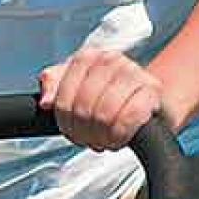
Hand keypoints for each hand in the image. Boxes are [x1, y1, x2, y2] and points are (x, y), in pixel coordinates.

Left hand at [39, 48, 173, 151]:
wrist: (150, 102)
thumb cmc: (109, 98)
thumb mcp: (76, 90)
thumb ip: (54, 89)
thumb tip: (46, 101)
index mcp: (87, 58)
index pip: (62, 99)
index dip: (65, 123)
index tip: (72, 132)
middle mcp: (110, 60)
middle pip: (82, 108)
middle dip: (84, 132)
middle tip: (90, 139)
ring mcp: (133, 72)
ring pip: (104, 114)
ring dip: (102, 136)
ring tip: (105, 140)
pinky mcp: (152, 89)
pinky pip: (129, 117)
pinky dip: (120, 135)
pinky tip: (119, 138)